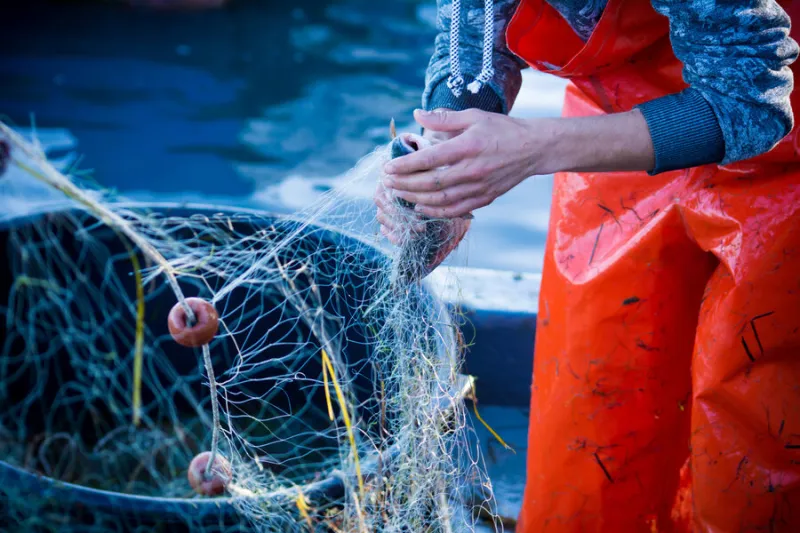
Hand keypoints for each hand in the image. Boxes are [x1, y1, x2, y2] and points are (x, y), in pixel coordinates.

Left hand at [382, 108, 538, 217]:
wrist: (534, 148)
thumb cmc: (502, 129)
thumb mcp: (473, 117)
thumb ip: (443, 119)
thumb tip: (416, 115)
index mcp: (467, 146)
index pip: (428, 159)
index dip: (405, 165)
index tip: (388, 167)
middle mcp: (472, 169)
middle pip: (430, 183)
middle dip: (404, 184)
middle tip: (387, 183)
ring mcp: (479, 187)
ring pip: (440, 199)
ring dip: (416, 199)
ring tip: (399, 195)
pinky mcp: (485, 198)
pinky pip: (455, 209)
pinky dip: (435, 211)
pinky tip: (421, 207)